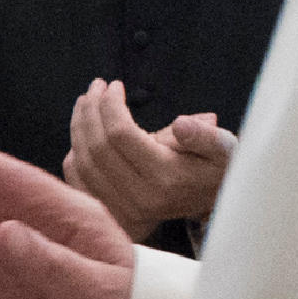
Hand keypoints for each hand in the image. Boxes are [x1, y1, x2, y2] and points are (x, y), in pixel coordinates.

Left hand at [60, 78, 236, 236]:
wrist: (214, 200)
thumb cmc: (217, 165)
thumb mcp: (223, 147)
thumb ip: (206, 135)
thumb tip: (182, 124)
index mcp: (166, 177)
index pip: (121, 135)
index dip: (111, 105)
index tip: (115, 85)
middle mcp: (141, 198)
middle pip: (97, 148)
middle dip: (90, 110)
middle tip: (95, 87)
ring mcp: (124, 210)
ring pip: (83, 164)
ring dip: (78, 127)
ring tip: (85, 102)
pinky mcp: (113, 214)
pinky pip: (78, 182)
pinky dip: (74, 154)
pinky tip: (81, 133)